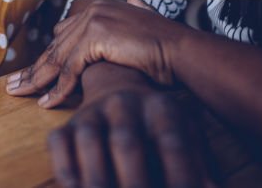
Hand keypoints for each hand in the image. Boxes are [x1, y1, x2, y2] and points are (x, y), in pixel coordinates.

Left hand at [7, 0, 190, 106]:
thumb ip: (133, 11)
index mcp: (99, 7)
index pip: (63, 36)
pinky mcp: (94, 38)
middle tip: (12, 85)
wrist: (181, 51)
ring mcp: (92, 22)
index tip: (30, 73)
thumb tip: (132, 0)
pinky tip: (46, 103)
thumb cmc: (166, 45)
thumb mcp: (144, 24)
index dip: (46, 57)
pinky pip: (69, 70)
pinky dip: (57, 90)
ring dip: (36, 80)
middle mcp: (92, 11)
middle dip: (32, 68)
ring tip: (19, 95)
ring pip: (57, 58)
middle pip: (55, 46)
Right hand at [48, 81, 216, 187]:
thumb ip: (202, 166)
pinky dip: (67, 171)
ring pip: (89, 141)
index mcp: (162, 108)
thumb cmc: (162, 128)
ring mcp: (93, 111)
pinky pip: (59, 143)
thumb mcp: (188, 137)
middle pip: (127, 143)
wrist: (117, 83)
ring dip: (97, 179)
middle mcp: (124, 104)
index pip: (172, 144)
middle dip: (134, 181)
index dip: (181, 175)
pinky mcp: (68, 124)